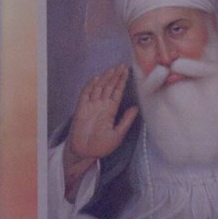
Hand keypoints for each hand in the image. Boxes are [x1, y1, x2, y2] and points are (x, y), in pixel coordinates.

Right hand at [60, 66, 137, 195]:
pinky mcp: (81, 109)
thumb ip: (126, 120)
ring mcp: (91, 106)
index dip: (122, 82)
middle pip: (109, 87)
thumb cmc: (101, 146)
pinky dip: (90, 86)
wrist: (85, 153)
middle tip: (122, 65)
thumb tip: (136, 108)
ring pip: (99, 88)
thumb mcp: (118, 134)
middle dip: (115, 76)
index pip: (117, 92)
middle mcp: (101, 106)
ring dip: (106, 78)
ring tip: (113, 69)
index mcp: (110, 110)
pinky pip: (85, 95)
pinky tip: (97, 78)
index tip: (127, 71)